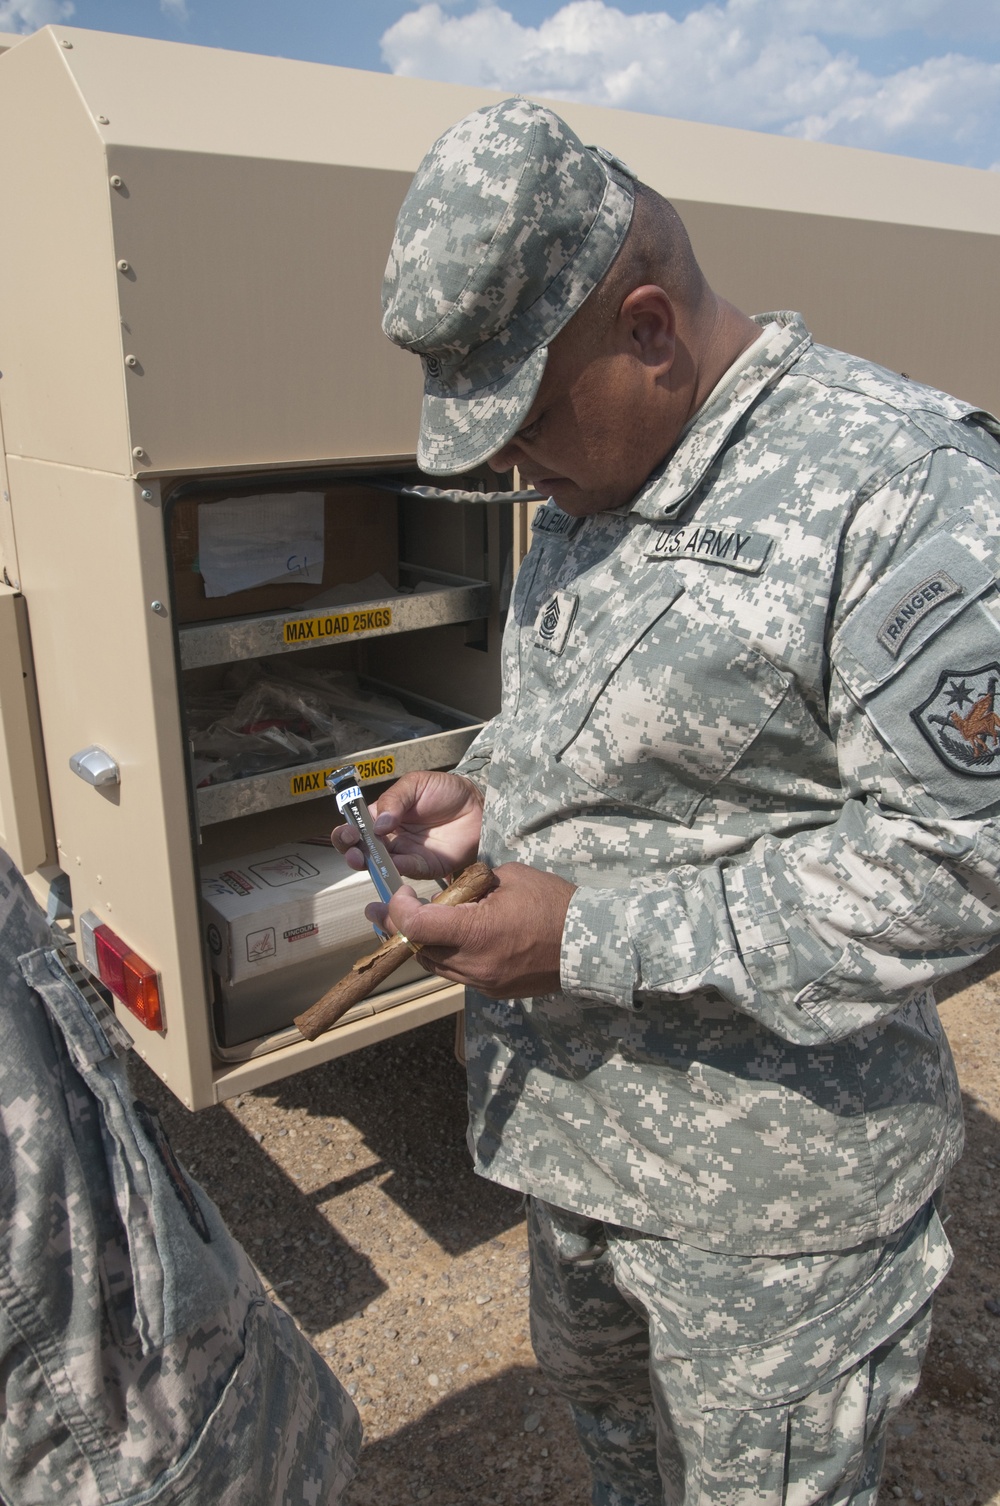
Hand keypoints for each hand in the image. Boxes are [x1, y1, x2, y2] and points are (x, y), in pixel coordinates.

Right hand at [331, 770, 484, 880]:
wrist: (478, 804)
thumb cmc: (446, 790)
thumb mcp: (415, 785)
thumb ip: (394, 800)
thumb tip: (378, 825)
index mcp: (383, 816)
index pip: (357, 826)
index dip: (348, 831)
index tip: (350, 831)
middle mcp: (390, 838)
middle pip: (362, 850)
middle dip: (351, 851)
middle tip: (353, 849)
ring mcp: (406, 853)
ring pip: (380, 864)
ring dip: (369, 864)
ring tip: (363, 858)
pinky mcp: (424, 866)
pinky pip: (407, 870)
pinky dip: (398, 868)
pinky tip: (394, 862)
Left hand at [368, 863, 575, 998]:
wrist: (591, 943)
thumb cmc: (553, 903)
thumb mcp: (509, 878)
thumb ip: (473, 886)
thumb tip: (452, 894)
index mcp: (476, 932)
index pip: (417, 926)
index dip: (399, 910)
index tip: (400, 895)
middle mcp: (474, 964)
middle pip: (418, 950)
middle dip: (400, 929)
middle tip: (386, 910)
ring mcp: (484, 982)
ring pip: (436, 966)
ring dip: (423, 944)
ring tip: (418, 923)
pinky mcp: (494, 991)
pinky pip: (459, 974)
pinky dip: (449, 956)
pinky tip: (454, 938)